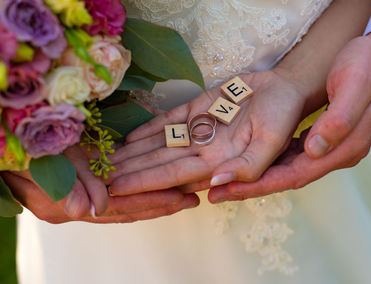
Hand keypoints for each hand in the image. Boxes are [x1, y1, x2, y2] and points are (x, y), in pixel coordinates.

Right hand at [1, 145, 198, 223]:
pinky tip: (154, 179)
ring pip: (124, 200)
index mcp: (65, 205)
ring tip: (181, 191)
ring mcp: (80, 195)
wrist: (2, 147)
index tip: (180, 199)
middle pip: (127, 208)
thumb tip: (90, 210)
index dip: (151, 203)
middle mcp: (76, 205)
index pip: (120, 208)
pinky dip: (136, 186)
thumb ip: (66, 185)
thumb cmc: (18, 153)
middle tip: (191, 198)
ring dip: (152, 196)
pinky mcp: (82, 181)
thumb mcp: (40, 163)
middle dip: (160, 203)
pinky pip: (115, 189)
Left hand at [108, 70, 309, 197]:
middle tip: (98, 177)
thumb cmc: (282, 117)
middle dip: (129, 171)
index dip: (145, 182)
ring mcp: (198, 130)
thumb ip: (248, 167)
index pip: (174, 176)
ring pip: (159, 144)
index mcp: (219, 162)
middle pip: (159, 163)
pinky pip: (169, 122)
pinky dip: (148, 128)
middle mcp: (204, 150)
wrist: (283, 89)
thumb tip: (217, 184)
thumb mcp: (272, 143)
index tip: (117, 188)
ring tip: (106, 159)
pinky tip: (129, 138)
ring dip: (132, 152)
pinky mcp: (197, 110)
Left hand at [210, 30, 370, 201]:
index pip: (295, 175)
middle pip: (286, 178)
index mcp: (344, 147)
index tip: (230, 188)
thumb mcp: (356, 87)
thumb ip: (338, 121)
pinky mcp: (322, 139)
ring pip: (285, 171)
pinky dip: (267, 163)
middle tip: (216, 192)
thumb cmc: (369, 66)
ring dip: (255, 178)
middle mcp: (335, 153)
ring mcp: (329, 148)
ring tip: (224, 182)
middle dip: (250, 187)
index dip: (260, 184)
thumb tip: (314, 150)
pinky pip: (289, 157)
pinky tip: (248, 163)